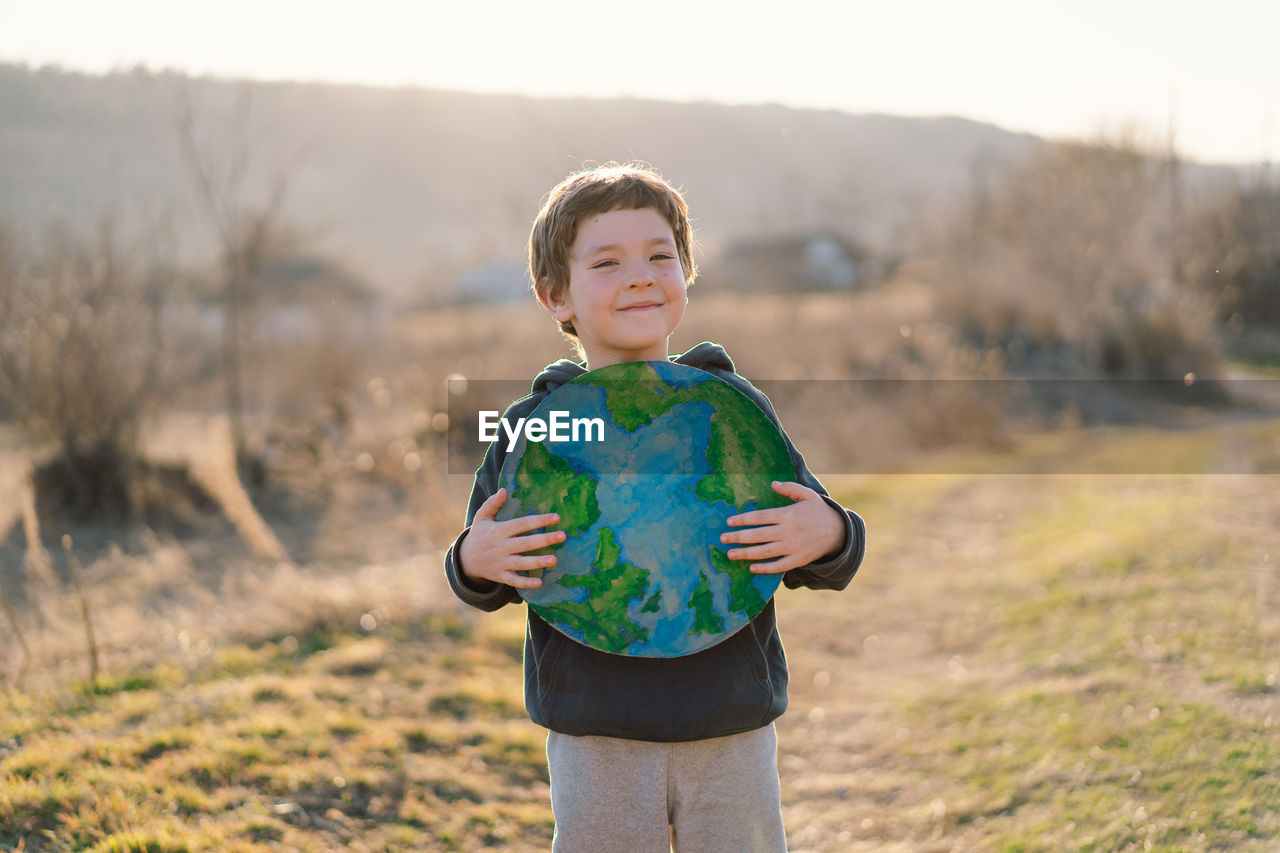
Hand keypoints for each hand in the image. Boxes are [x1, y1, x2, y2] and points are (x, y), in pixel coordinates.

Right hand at [458, 488, 563, 588]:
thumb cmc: (479, 535)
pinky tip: (539, 582)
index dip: (540, 520)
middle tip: (562, 536)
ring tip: (554, 559)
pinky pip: (514, 581)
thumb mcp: (481, 517)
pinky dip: (525, 583)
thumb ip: (492, 503)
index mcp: (499, 531)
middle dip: (544, 540)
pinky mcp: (501, 576)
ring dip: (538, 562)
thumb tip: (504, 490)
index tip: (556, 517)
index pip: (523, 524)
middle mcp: (501, 547)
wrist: (465, 560)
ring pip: (522, 563)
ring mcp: (501, 562)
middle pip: (525, 543)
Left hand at [720, 481, 844, 573]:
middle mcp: (788, 531)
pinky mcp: (798, 560)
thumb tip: (773, 484)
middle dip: (738, 537)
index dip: (743, 519)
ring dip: (746, 553)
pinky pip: (778, 566)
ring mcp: (793, 547)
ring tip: (730, 554)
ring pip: (765, 552)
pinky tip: (752, 568)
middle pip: (758, 535)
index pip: (760, 517)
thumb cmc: (818, 511)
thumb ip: (790, 488)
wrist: (839, 532)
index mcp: (788, 514)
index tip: (729, 522)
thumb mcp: (807, 495)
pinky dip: (765, 568)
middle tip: (722, 539)